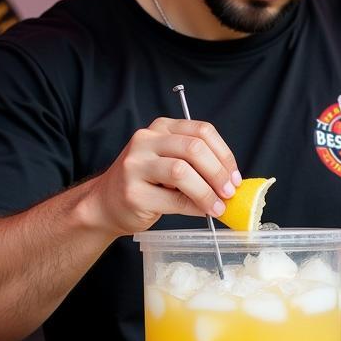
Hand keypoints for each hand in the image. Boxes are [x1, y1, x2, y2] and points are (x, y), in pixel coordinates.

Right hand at [86, 118, 240, 236]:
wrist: (105, 204)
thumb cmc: (145, 183)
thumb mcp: (169, 161)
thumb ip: (195, 163)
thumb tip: (231, 181)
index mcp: (161, 128)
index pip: (202, 131)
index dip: (224, 154)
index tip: (235, 176)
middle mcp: (145, 140)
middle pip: (194, 148)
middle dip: (218, 173)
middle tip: (229, 192)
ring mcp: (135, 165)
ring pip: (182, 171)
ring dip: (207, 192)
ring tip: (218, 207)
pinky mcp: (133, 192)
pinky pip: (173, 199)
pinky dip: (193, 207)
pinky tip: (201, 212)